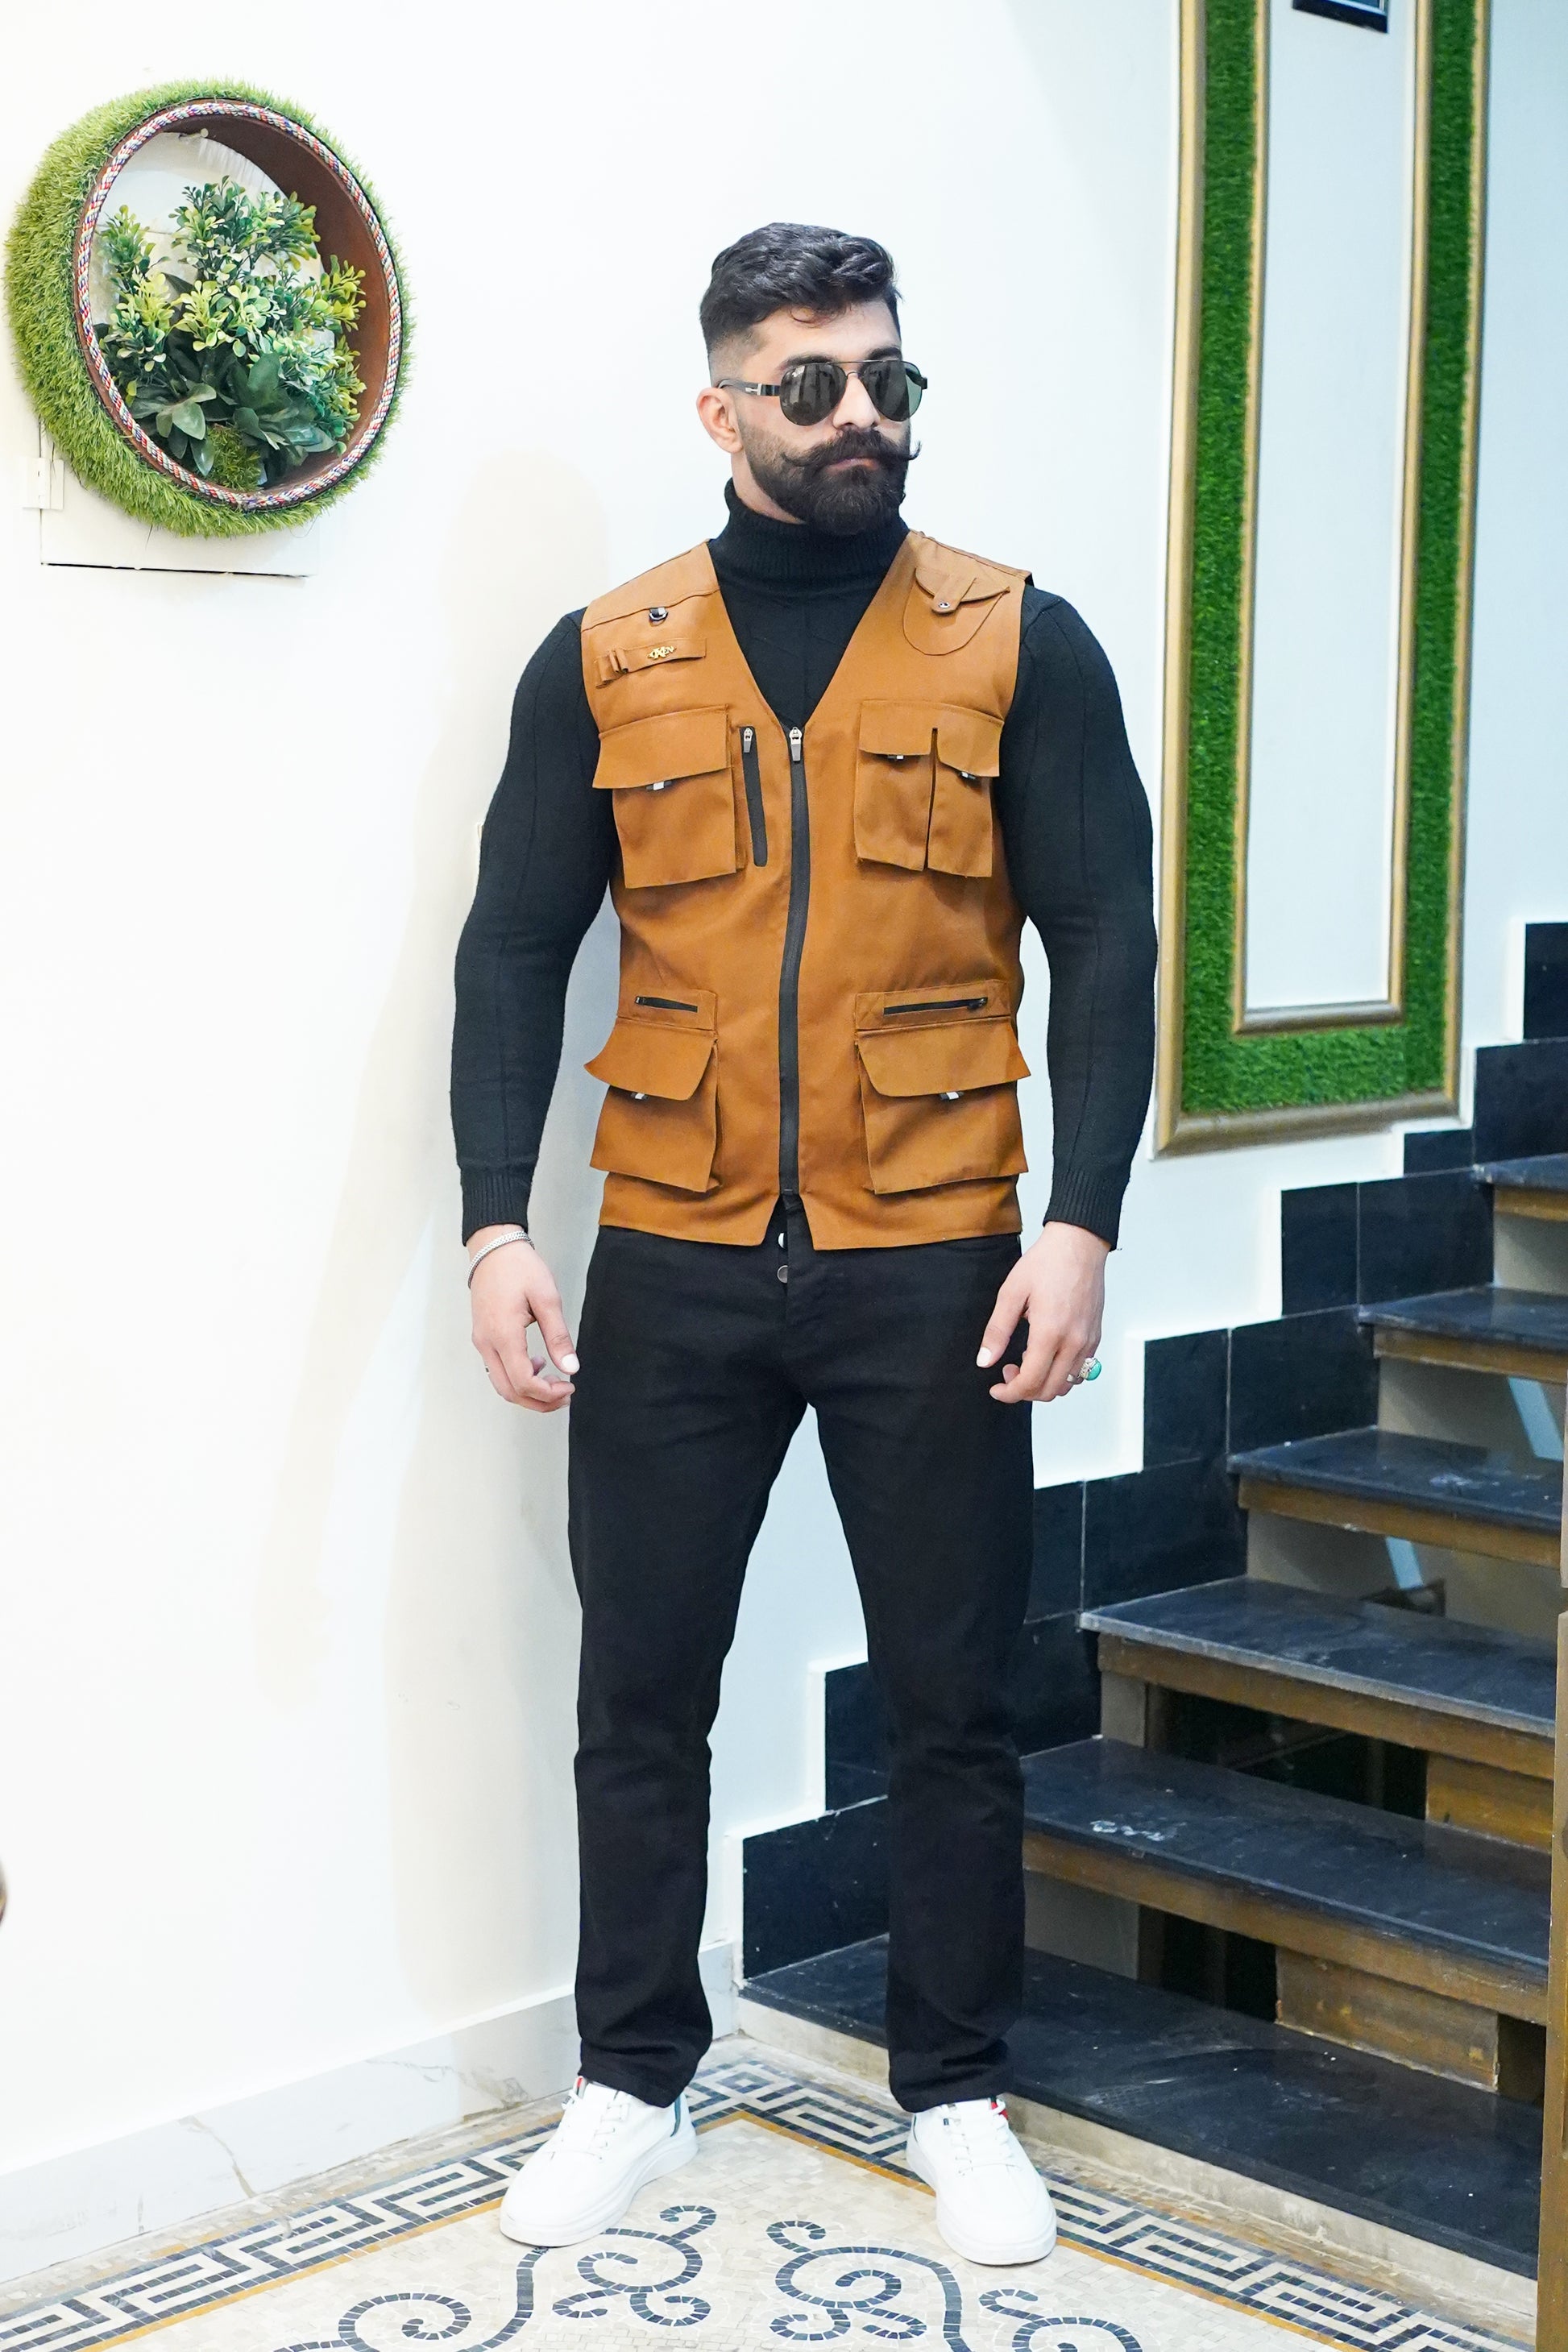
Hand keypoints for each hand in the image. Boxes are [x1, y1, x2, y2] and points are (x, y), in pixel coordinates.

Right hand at [468, 1229, 578, 1412]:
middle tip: (565, 1395)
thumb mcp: (547, 1298)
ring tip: (554, 1382)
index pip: (523, 1381)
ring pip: (501, 1384)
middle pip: (509, 1391)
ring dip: (528, 1392)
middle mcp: (487, 1343)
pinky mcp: (482, 1337)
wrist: (493, 1248)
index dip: (547, 1393)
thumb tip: (570, 1368)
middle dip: (539, 1401)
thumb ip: (558, 1336)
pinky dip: (517, 1378)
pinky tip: (537, 1364)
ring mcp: (481, 1342)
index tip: (570, 1386)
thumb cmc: (519, 1267)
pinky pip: (497, 1370)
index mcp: (503, 1334)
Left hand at [976, 1221, 1108, 1404]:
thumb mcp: (1011, 1293)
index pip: (1030, 1382)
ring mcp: (1087, 1341)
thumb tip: (985, 1360)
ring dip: (1044, 1383)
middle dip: (1024, 1390)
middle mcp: (1073, 1342)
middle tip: (1008, 1371)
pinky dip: (1060, 1373)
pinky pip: (1080, 1370)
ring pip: (1067, 1384)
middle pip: (1049, 1391)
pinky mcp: (1095, 1336)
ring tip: (1026, 1362)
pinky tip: (1045, 1354)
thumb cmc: (1047, 1262)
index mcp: (1050, 1333)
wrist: (1079, 1244)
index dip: (1009, 1393)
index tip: (996, 1388)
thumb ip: (997, 1331)